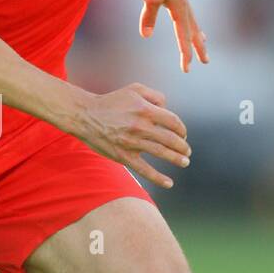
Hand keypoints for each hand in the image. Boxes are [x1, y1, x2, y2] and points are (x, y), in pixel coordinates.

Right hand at [74, 83, 190, 189]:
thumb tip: (167, 108)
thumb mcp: (134, 89)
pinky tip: (169, 183)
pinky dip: (158, 178)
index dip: (182, 129)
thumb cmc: (111, 102)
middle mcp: (141, 126)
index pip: (173, 122)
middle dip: (183, 146)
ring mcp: (133, 143)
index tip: (183, 134)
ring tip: (184, 162)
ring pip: (162, 153)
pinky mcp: (124, 156)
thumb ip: (155, 95)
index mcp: (145, 110)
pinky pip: (144, 169)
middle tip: (186, 151)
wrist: (86, 116)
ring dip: (177, 159)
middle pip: (171, 139)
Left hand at [134, 0, 208, 73]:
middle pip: (193, 30)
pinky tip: (189, 22)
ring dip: (197, 35)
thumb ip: (148, 16)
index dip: (185, 53)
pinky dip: (191, 22)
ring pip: (192, 21)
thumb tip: (146, 35)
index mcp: (178, 7)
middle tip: (206, 61)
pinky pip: (187, 13)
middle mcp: (183, 4)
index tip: (187, 69)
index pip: (183, 35)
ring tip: (203, 45)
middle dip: (198, 47)